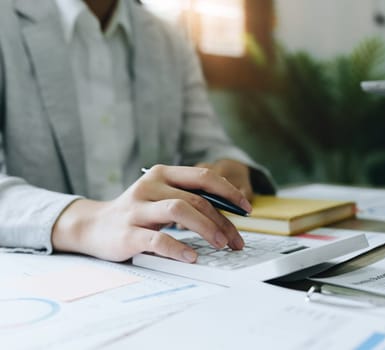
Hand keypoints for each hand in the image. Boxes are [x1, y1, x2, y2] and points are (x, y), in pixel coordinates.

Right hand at [51, 165, 251, 261]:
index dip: (229, 192)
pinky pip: (157, 239)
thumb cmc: (136, 212)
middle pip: (196, 198)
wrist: (93, 226)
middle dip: (222, 220)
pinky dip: (177, 247)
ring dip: (206, 228)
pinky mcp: (127, 232)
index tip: (246, 209)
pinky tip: (191, 256)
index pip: (203, 177)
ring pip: (179, 210)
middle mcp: (149, 186)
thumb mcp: (161, 196)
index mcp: (162, 174)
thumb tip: (228, 213)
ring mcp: (137, 209)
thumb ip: (189, 198)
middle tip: (236, 240)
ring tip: (221, 244)